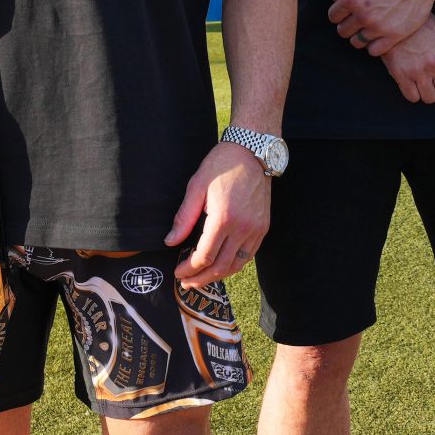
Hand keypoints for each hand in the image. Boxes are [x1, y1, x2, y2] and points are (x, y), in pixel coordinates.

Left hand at [166, 140, 269, 286]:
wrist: (252, 152)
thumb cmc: (221, 165)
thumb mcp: (196, 187)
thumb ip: (184, 218)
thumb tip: (170, 242)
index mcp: (223, 218)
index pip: (204, 256)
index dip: (189, 268)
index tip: (178, 272)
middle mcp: (243, 227)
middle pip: (221, 266)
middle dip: (201, 278)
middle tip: (186, 282)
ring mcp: (256, 229)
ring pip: (237, 264)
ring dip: (219, 275)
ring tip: (202, 278)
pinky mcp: (263, 227)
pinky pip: (249, 255)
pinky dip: (234, 265)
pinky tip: (222, 265)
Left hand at [314, 0, 434, 54]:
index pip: (333, 16)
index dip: (339, 12)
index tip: (348, 8)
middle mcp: (363, 14)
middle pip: (342, 31)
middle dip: (347, 24)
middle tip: (359, 17)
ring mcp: (379, 27)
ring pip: (356, 42)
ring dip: (359, 36)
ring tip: (369, 25)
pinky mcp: (394, 36)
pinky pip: (373, 51)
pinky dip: (373, 45)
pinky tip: (379, 34)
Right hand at [382, 15, 434, 103]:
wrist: (393, 17)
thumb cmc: (421, 25)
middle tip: (434, 82)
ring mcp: (418, 70)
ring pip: (430, 99)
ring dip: (426, 92)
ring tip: (421, 81)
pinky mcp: (401, 75)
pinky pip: (412, 97)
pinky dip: (412, 93)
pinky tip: (410, 82)